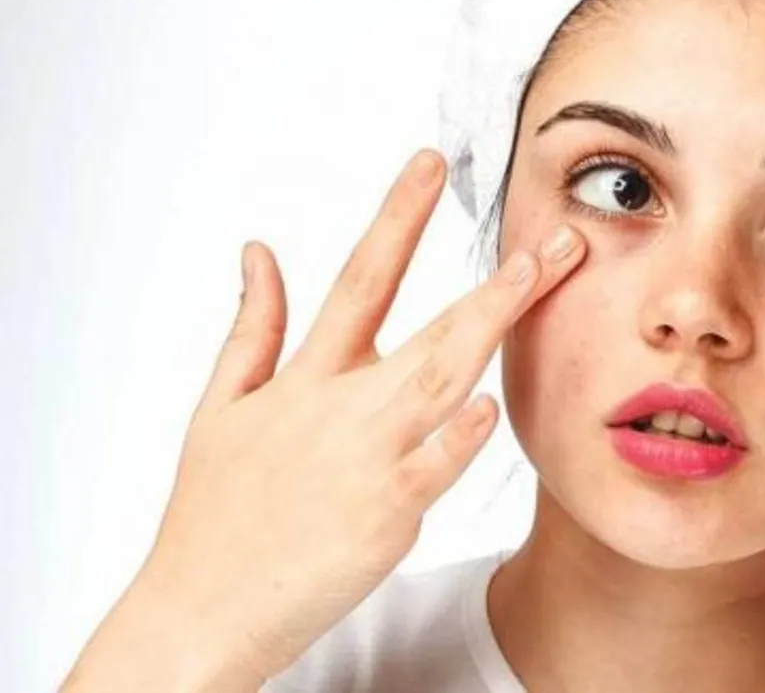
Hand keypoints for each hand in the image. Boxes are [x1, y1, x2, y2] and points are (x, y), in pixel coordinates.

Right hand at [62, 149, 585, 690]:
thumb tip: (258, 249)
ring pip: (443, 377)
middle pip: (431, 324)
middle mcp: (342, 405)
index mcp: (306, 376)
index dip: (398, 214)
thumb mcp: (219, 407)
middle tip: (554, 236)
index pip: (362, 276)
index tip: (432, 164)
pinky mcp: (383, 513)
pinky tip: (488, 403)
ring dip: (494, 324)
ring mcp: (367, 457)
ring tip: (542, 280)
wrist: (198, 611)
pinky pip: (433, 466)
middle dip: (497, 278)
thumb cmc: (212, 511)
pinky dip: (459, 435)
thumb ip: (253, 327)